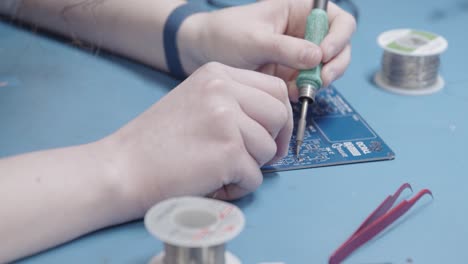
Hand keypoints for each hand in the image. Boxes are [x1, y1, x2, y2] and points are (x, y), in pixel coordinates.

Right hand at [106, 62, 292, 211]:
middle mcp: (223, 89)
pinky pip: (255, 177)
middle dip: (275, 142)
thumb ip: (232, 103)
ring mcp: (226, 119)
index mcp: (216, 74)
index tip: (272, 136)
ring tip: (219, 172)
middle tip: (256, 159)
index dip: (280, 117)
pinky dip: (238, 188)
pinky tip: (212, 184)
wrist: (121, 168)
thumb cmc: (155, 143)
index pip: (275, 88)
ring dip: (250, 168)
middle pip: (280, 115)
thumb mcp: (196, 102)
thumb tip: (273, 121)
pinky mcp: (228, 152)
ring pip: (269, 149)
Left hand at [179, 0, 355, 101]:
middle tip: (318, 81)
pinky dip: (303, 90)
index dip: (338, 38)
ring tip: (296, 88)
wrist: (203, 53)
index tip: (323, 55)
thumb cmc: (226, 34)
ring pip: (325, 69)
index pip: (337, 21)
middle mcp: (305, 31)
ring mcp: (299, 53)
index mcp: (300, 10)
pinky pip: (308, 83)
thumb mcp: (255, 40)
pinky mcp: (291, 72)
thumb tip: (317, 57)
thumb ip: (286, 48)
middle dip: (332, 66)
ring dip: (317, 82)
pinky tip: (288, 92)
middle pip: (338, 47)